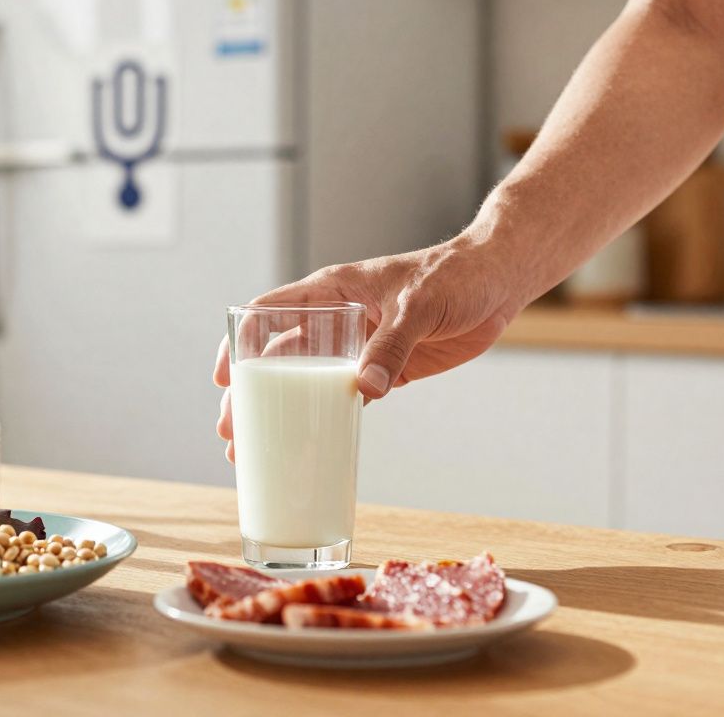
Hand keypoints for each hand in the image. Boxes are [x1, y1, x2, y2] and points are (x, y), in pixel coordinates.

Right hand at [214, 239, 520, 462]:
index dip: (239, 344)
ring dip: (280, 412)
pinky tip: (308, 443)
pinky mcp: (385, 368)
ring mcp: (358, 346)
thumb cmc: (456, 275)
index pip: (268, 312)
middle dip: (251, 395)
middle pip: (278, 358)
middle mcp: (337, 319)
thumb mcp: (420, 306)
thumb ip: (391, 345)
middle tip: (231, 432)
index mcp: (332, 291)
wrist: (499, 282)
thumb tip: (365, 390)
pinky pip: (344, 396)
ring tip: (253, 448)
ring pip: (306, 382)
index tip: (224, 378)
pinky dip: (324, 418)